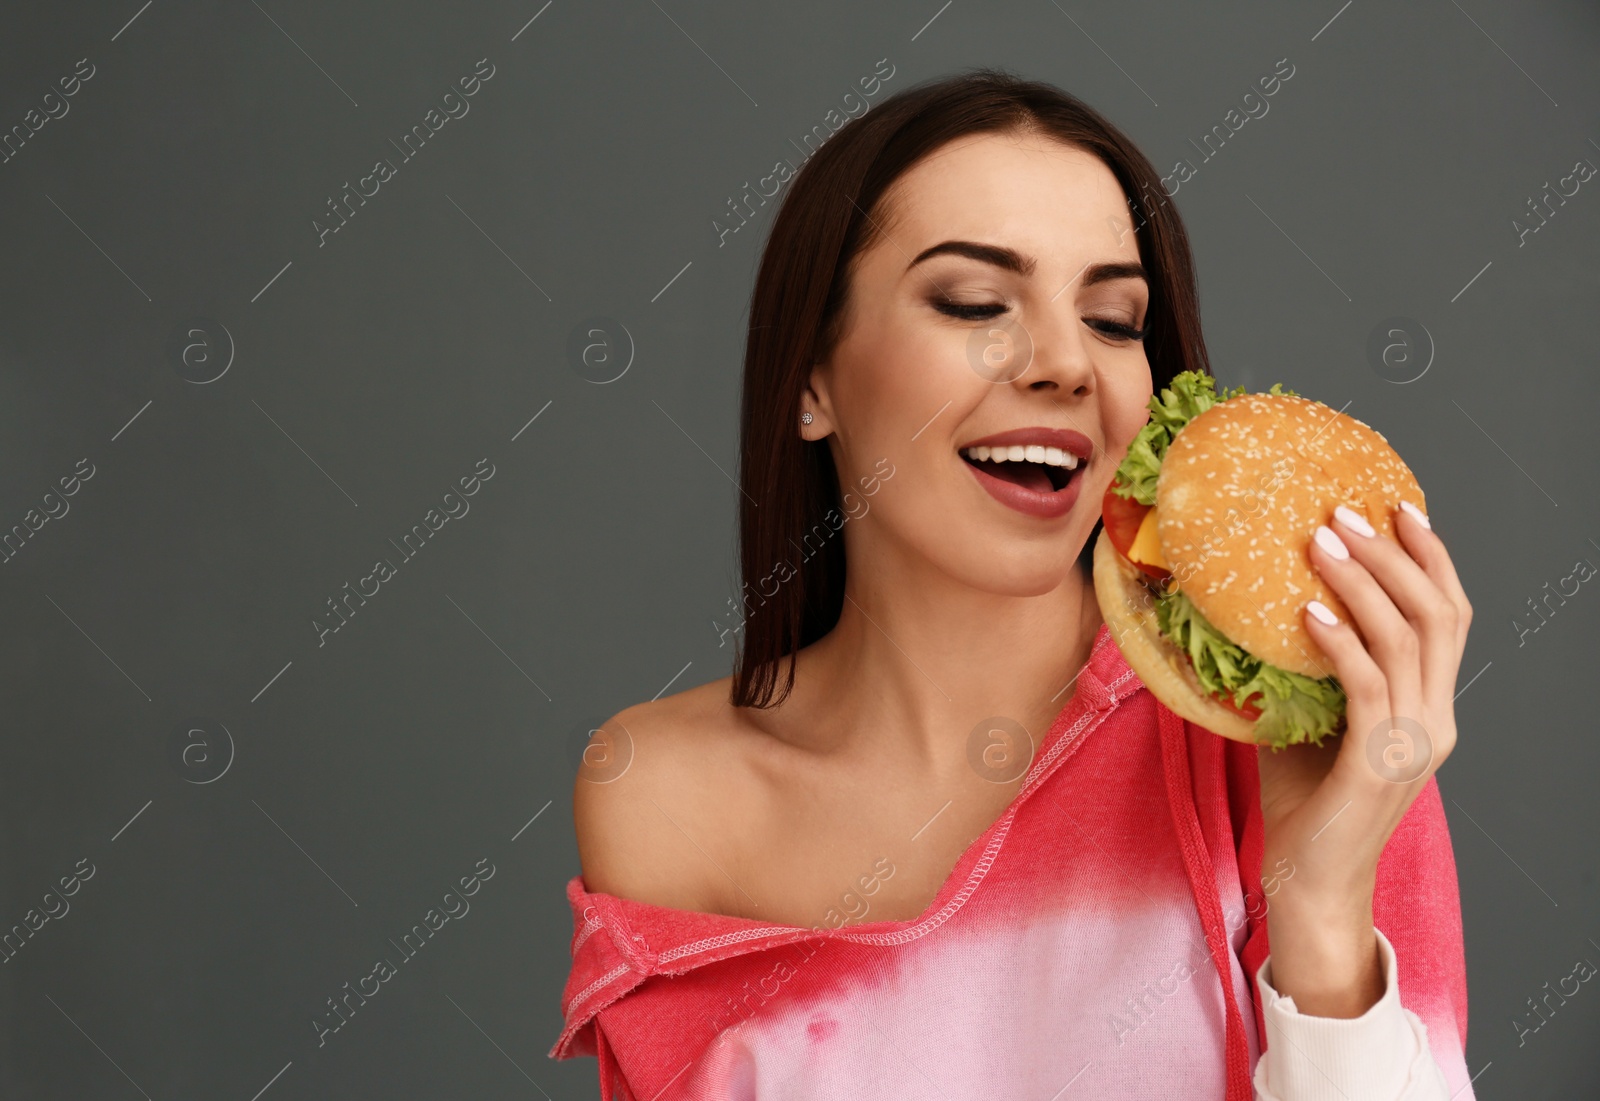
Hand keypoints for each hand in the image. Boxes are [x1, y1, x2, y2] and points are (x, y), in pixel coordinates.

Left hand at [1254, 500, 1472, 1016]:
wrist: (1308, 884)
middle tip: (1344, 514)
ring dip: (1362, 584)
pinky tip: (1307, 611)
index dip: (1431, 559)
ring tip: (1320, 543)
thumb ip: (1307, 672)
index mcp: (1428, 707)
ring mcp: (1413, 743)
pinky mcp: (1379, 765)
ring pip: (1406, 641)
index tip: (1399, 507)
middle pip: (1440, 616)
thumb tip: (1259, 605)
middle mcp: (1434, 720)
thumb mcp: (1310, 722)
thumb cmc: (1304, 803)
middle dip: (1396, 556)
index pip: (1449, 617)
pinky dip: (1340, 642)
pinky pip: (1366, 687)